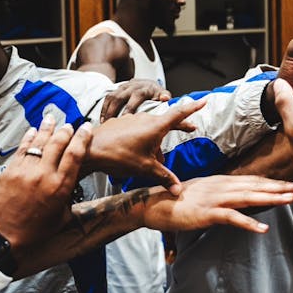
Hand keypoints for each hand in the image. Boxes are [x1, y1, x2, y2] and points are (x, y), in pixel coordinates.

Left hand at [0, 115, 89, 259]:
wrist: (2, 239)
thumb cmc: (33, 232)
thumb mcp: (61, 218)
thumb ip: (69, 199)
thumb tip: (74, 188)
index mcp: (60, 186)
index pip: (75, 154)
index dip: (82, 137)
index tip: (85, 128)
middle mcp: (44, 175)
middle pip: (57, 144)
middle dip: (65, 131)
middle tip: (69, 125)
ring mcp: (25, 172)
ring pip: (38, 143)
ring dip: (46, 129)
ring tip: (50, 119)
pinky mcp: (8, 172)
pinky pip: (21, 150)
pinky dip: (28, 138)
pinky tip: (32, 131)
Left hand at [87, 99, 205, 188]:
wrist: (89, 149)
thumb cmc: (118, 156)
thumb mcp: (145, 168)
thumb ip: (164, 177)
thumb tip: (178, 191)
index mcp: (156, 126)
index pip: (180, 114)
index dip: (193, 108)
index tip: (204, 101)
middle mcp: (146, 118)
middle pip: (167, 123)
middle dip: (178, 128)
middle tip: (191, 129)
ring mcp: (133, 119)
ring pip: (151, 130)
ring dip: (156, 141)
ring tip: (154, 160)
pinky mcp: (122, 123)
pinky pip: (138, 130)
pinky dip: (142, 140)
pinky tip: (136, 153)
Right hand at [100, 79, 170, 121]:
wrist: (149, 84)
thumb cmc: (156, 94)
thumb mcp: (163, 94)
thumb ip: (165, 97)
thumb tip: (165, 98)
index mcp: (144, 88)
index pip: (136, 96)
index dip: (130, 107)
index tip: (126, 119)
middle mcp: (132, 86)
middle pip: (120, 97)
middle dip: (114, 111)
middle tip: (112, 124)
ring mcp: (123, 87)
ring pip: (112, 97)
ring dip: (107, 110)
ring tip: (105, 123)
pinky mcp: (117, 89)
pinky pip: (108, 98)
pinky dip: (104, 109)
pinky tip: (103, 119)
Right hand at [141, 174, 292, 232]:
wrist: (154, 204)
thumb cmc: (179, 201)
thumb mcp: (205, 193)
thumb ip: (223, 193)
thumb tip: (240, 198)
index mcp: (222, 181)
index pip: (254, 180)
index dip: (274, 182)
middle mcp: (222, 186)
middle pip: (256, 185)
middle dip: (280, 186)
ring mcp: (215, 198)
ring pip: (248, 197)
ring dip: (270, 198)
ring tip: (290, 200)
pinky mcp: (207, 213)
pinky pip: (231, 218)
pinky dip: (248, 223)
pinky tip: (262, 228)